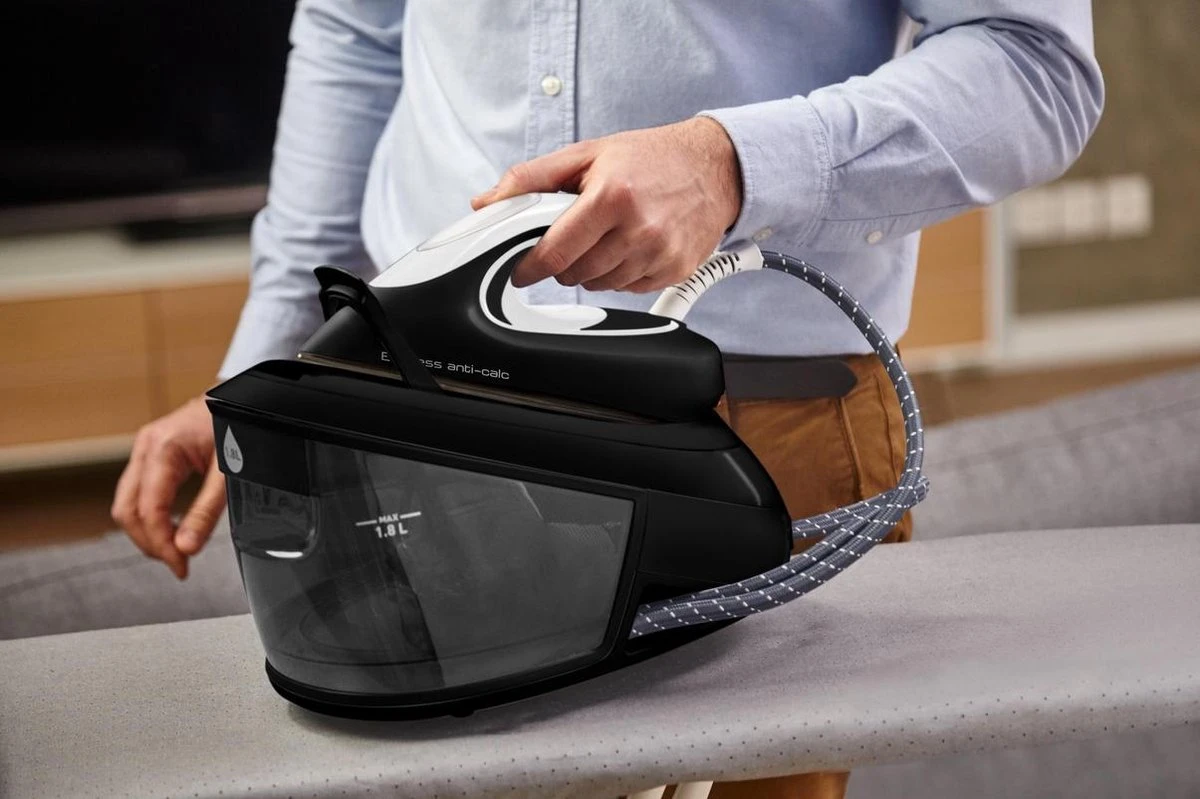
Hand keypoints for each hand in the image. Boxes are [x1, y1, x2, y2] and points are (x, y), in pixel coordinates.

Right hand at [111, 396, 224, 578]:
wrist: (241, 397)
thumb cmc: (237, 423)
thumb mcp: (229, 471)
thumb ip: (207, 511)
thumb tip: (187, 548)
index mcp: (162, 448)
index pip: (149, 510)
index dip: (161, 544)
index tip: (180, 566)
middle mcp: (146, 447)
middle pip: (127, 510)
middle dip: (150, 542)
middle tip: (177, 564)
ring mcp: (145, 449)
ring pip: (128, 503)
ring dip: (148, 532)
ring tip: (176, 552)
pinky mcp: (151, 454)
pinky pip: (139, 492)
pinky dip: (151, 516)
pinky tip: (172, 530)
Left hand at [471, 116, 741, 291]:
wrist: (716, 167)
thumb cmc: (651, 158)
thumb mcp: (588, 154)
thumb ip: (532, 178)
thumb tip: (488, 202)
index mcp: (612, 196)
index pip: (556, 250)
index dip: (531, 266)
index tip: (520, 270)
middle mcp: (639, 228)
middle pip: (576, 273)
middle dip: (564, 262)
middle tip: (571, 239)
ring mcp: (660, 253)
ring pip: (601, 285)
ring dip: (592, 269)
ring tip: (605, 237)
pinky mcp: (675, 269)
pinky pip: (630, 288)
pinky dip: (621, 273)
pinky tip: (630, 246)